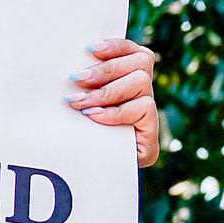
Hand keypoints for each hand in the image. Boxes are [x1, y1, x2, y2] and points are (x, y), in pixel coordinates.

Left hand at [71, 37, 161, 166]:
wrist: (84, 176)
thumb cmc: (72, 134)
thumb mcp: (75, 104)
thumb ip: (83, 83)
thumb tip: (72, 64)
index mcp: (130, 78)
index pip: (134, 50)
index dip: (116, 46)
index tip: (90, 48)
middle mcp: (144, 93)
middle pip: (141, 61)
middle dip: (105, 69)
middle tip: (76, 79)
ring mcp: (150, 113)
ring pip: (141, 81)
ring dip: (107, 90)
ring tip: (80, 102)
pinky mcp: (151, 135)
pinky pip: (142, 108)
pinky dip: (115, 111)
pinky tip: (94, 116)